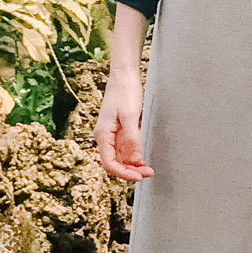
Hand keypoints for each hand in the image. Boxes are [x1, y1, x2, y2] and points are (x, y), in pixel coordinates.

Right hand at [95, 65, 152, 182]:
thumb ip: (131, 138)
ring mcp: (112, 135)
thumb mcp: (130, 115)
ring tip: (148, 170)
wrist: (124, 76)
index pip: (109, 162)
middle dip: (130, 171)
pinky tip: (143, 160)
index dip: (122, 173)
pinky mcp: (119, 131)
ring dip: (133, 165)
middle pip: (115, 162)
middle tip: (148, 174)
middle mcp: (105, 137)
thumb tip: (134, 159)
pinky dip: (134, 157)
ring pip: (120, 158)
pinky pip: (125, 149)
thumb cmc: (125, 91)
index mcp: (103, 134)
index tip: (138, 177)